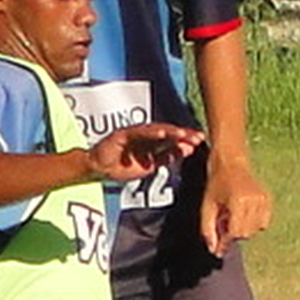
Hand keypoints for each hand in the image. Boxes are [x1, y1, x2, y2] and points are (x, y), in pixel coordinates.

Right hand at [90, 122, 204, 184]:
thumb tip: (185, 151)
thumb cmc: (121, 167)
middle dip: (182, 134)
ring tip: (184, 134)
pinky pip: (139, 132)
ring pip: (155, 130)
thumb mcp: (149, 166)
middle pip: (167, 132)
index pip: (171, 139)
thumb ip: (165, 158)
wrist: (99, 169)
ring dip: (171, 131)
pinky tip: (163, 133)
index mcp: (151, 142)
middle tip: (197, 136)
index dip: (186, 139)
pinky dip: (152, 132)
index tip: (200, 140)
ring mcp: (134, 132)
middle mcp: (144, 135)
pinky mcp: (124, 133)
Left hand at [201, 158, 272, 258]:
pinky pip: (263, 223)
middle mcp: (254, 201)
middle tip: (223, 224)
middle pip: (245, 233)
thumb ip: (208, 229)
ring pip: (255, 230)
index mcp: (238, 201)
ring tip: (232, 217)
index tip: (218, 250)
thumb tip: (214, 250)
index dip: (225, 242)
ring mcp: (264, 200)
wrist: (231, 163)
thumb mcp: (207, 206)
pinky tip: (243, 214)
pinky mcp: (268, 200)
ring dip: (242, 229)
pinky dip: (253, 224)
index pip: (235, 232)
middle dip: (232, 234)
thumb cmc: (216, 183)